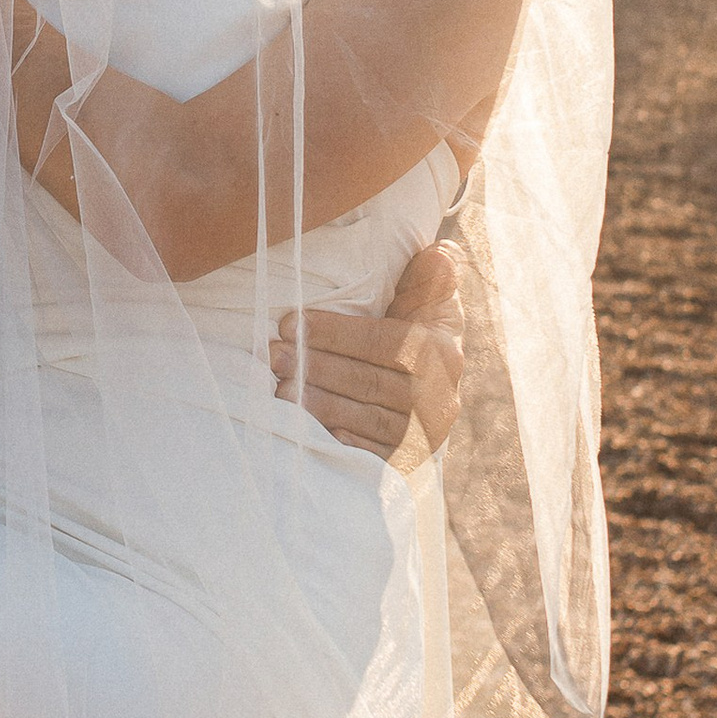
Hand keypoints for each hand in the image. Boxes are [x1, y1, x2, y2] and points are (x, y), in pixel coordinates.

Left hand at [273, 239, 464, 462]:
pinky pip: (372, 456)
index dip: (335, 333)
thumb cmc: (418, 330)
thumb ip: (433, 275)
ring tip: (280, 390)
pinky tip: (310, 433)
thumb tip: (440, 255)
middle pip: (370, 381)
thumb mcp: (432, 299)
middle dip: (316, 367)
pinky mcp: (407, 462)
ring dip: (319, 405)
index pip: (384, 341)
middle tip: (274, 356)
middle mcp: (438, 396)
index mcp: (442, 352)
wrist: (432, 390)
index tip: (289, 323)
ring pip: (366, 419)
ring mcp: (423, 434)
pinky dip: (341, 444)